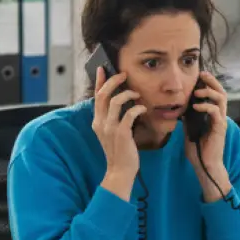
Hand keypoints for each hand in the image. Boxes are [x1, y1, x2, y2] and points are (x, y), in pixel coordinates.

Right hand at [91, 66, 144, 200]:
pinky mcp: (122, 133)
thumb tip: (120, 102)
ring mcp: (110, 128)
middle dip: (113, 81)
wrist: (120, 171)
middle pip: (103, 95)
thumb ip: (112, 119)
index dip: (99, 81)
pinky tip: (143, 109)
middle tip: (124, 75)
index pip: (96, 97)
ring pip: (115, 101)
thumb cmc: (119, 152)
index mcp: (97, 122)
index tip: (102, 68)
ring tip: (137, 94)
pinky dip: (137, 108)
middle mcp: (100, 123)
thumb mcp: (110, 133)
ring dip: (128, 94)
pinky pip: (129, 114)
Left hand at [185, 70, 230, 201]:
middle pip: (222, 92)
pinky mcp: (219, 128)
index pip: (215, 94)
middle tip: (202, 74)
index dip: (209, 83)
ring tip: (197, 91)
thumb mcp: (190, 129)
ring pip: (222, 99)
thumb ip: (188, 118)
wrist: (204, 165)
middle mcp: (220, 116)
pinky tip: (196, 106)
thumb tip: (180, 107)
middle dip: (212, 81)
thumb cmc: (198, 150)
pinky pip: (215, 112)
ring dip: (209, 92)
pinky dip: (206, 106)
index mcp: (213, 115)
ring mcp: (221, 121)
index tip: (199, 76)